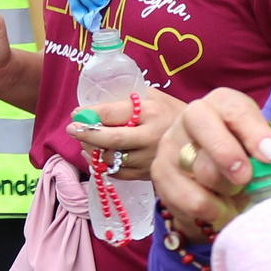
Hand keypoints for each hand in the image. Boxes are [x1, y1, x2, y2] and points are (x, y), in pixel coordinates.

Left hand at [67, 88, 182, 178]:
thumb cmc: (171, 112)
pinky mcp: (148, 174)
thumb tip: (93, 106)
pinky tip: (94, 156)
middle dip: (86, 134)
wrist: (199, 138)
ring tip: (83, 142)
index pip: (113, 114)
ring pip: (111, 159)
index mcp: (151, 112)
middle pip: (111, 140)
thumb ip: (127, 99)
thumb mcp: (154, 96)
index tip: (76, 113)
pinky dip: (102, 165)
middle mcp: (150, 137)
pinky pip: (118, 173)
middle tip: (71, 129)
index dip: (91, 114)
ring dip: (91, 151)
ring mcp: (149, 158)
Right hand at [153, 89, 270, 236]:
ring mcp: (172, 143)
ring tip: (234, 193)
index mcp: (222, 104)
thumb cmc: (241, 160)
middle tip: (246, 178)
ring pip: (199, 167)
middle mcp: (192, 117)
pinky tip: (220, 209)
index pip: (234, 109)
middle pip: (203, 125)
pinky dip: (211, 209)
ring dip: (225, 189)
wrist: (210, 185)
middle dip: (227, 154)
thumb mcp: (263, 153)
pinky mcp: (160, 172)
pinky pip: (188, 197)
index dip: (255, 132)